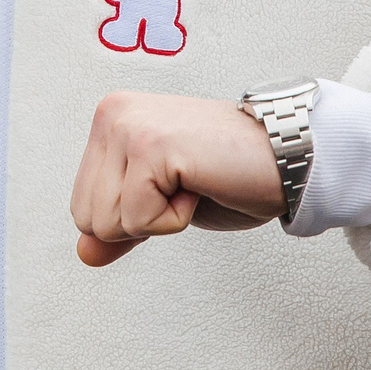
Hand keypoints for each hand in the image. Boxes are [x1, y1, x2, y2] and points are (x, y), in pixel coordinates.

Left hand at [70, 92, 284, 266]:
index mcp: (110, 120)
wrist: (288, 157)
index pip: (82, 207)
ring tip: (192, 183)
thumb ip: (122, 222)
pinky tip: (200, 185)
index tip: (172, 186)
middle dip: (140, 221)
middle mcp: (112, 116)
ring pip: (108, 223)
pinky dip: (175, 220)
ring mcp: (129, 127)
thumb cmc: (230, 174)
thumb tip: (84, 254)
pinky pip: (139, 220)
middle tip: (184, 187)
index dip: (131, 218)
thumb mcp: (164, 202)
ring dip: (159, 219)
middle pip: (87, 218)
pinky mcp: (150, 147)